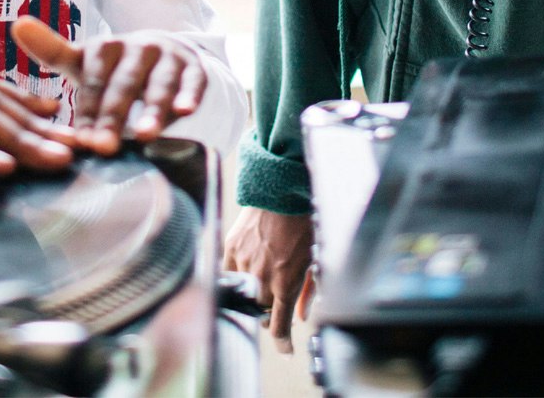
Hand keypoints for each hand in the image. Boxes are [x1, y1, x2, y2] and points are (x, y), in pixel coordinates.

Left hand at [10, 16, 205, 153]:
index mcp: (106, 47)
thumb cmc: (114, 70)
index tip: (79, 140)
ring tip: (146, 135)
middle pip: (123, 84)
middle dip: (114, 116)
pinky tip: (186, 112)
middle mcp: (137, 47)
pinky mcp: (193, 68)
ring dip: (154, 109)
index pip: (93, 81)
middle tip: (104, 146)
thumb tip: (17, 23)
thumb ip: (52, 50)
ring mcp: (167, 56)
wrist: (164, 55)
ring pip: (159, 84)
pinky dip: (190, 95)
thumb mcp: (83, 62)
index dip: (86, 111)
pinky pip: (193, 82)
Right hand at [223, 207, 314, 351]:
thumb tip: (302, 315)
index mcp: (285, 284)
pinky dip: (240, 275)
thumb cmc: (301, 225)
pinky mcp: (231, 251)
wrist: (279, 194)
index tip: (285, 350)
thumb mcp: (313, 260)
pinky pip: (231, 274)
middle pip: (262, 311)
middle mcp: (262, 279)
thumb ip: (307, 291)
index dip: (282, 343)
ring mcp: (244, 265)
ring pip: (246, 294)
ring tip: (266, 274)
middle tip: (277, 298)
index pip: (279, 326)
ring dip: (256, 291)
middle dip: (270, 310)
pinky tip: (249, 266)